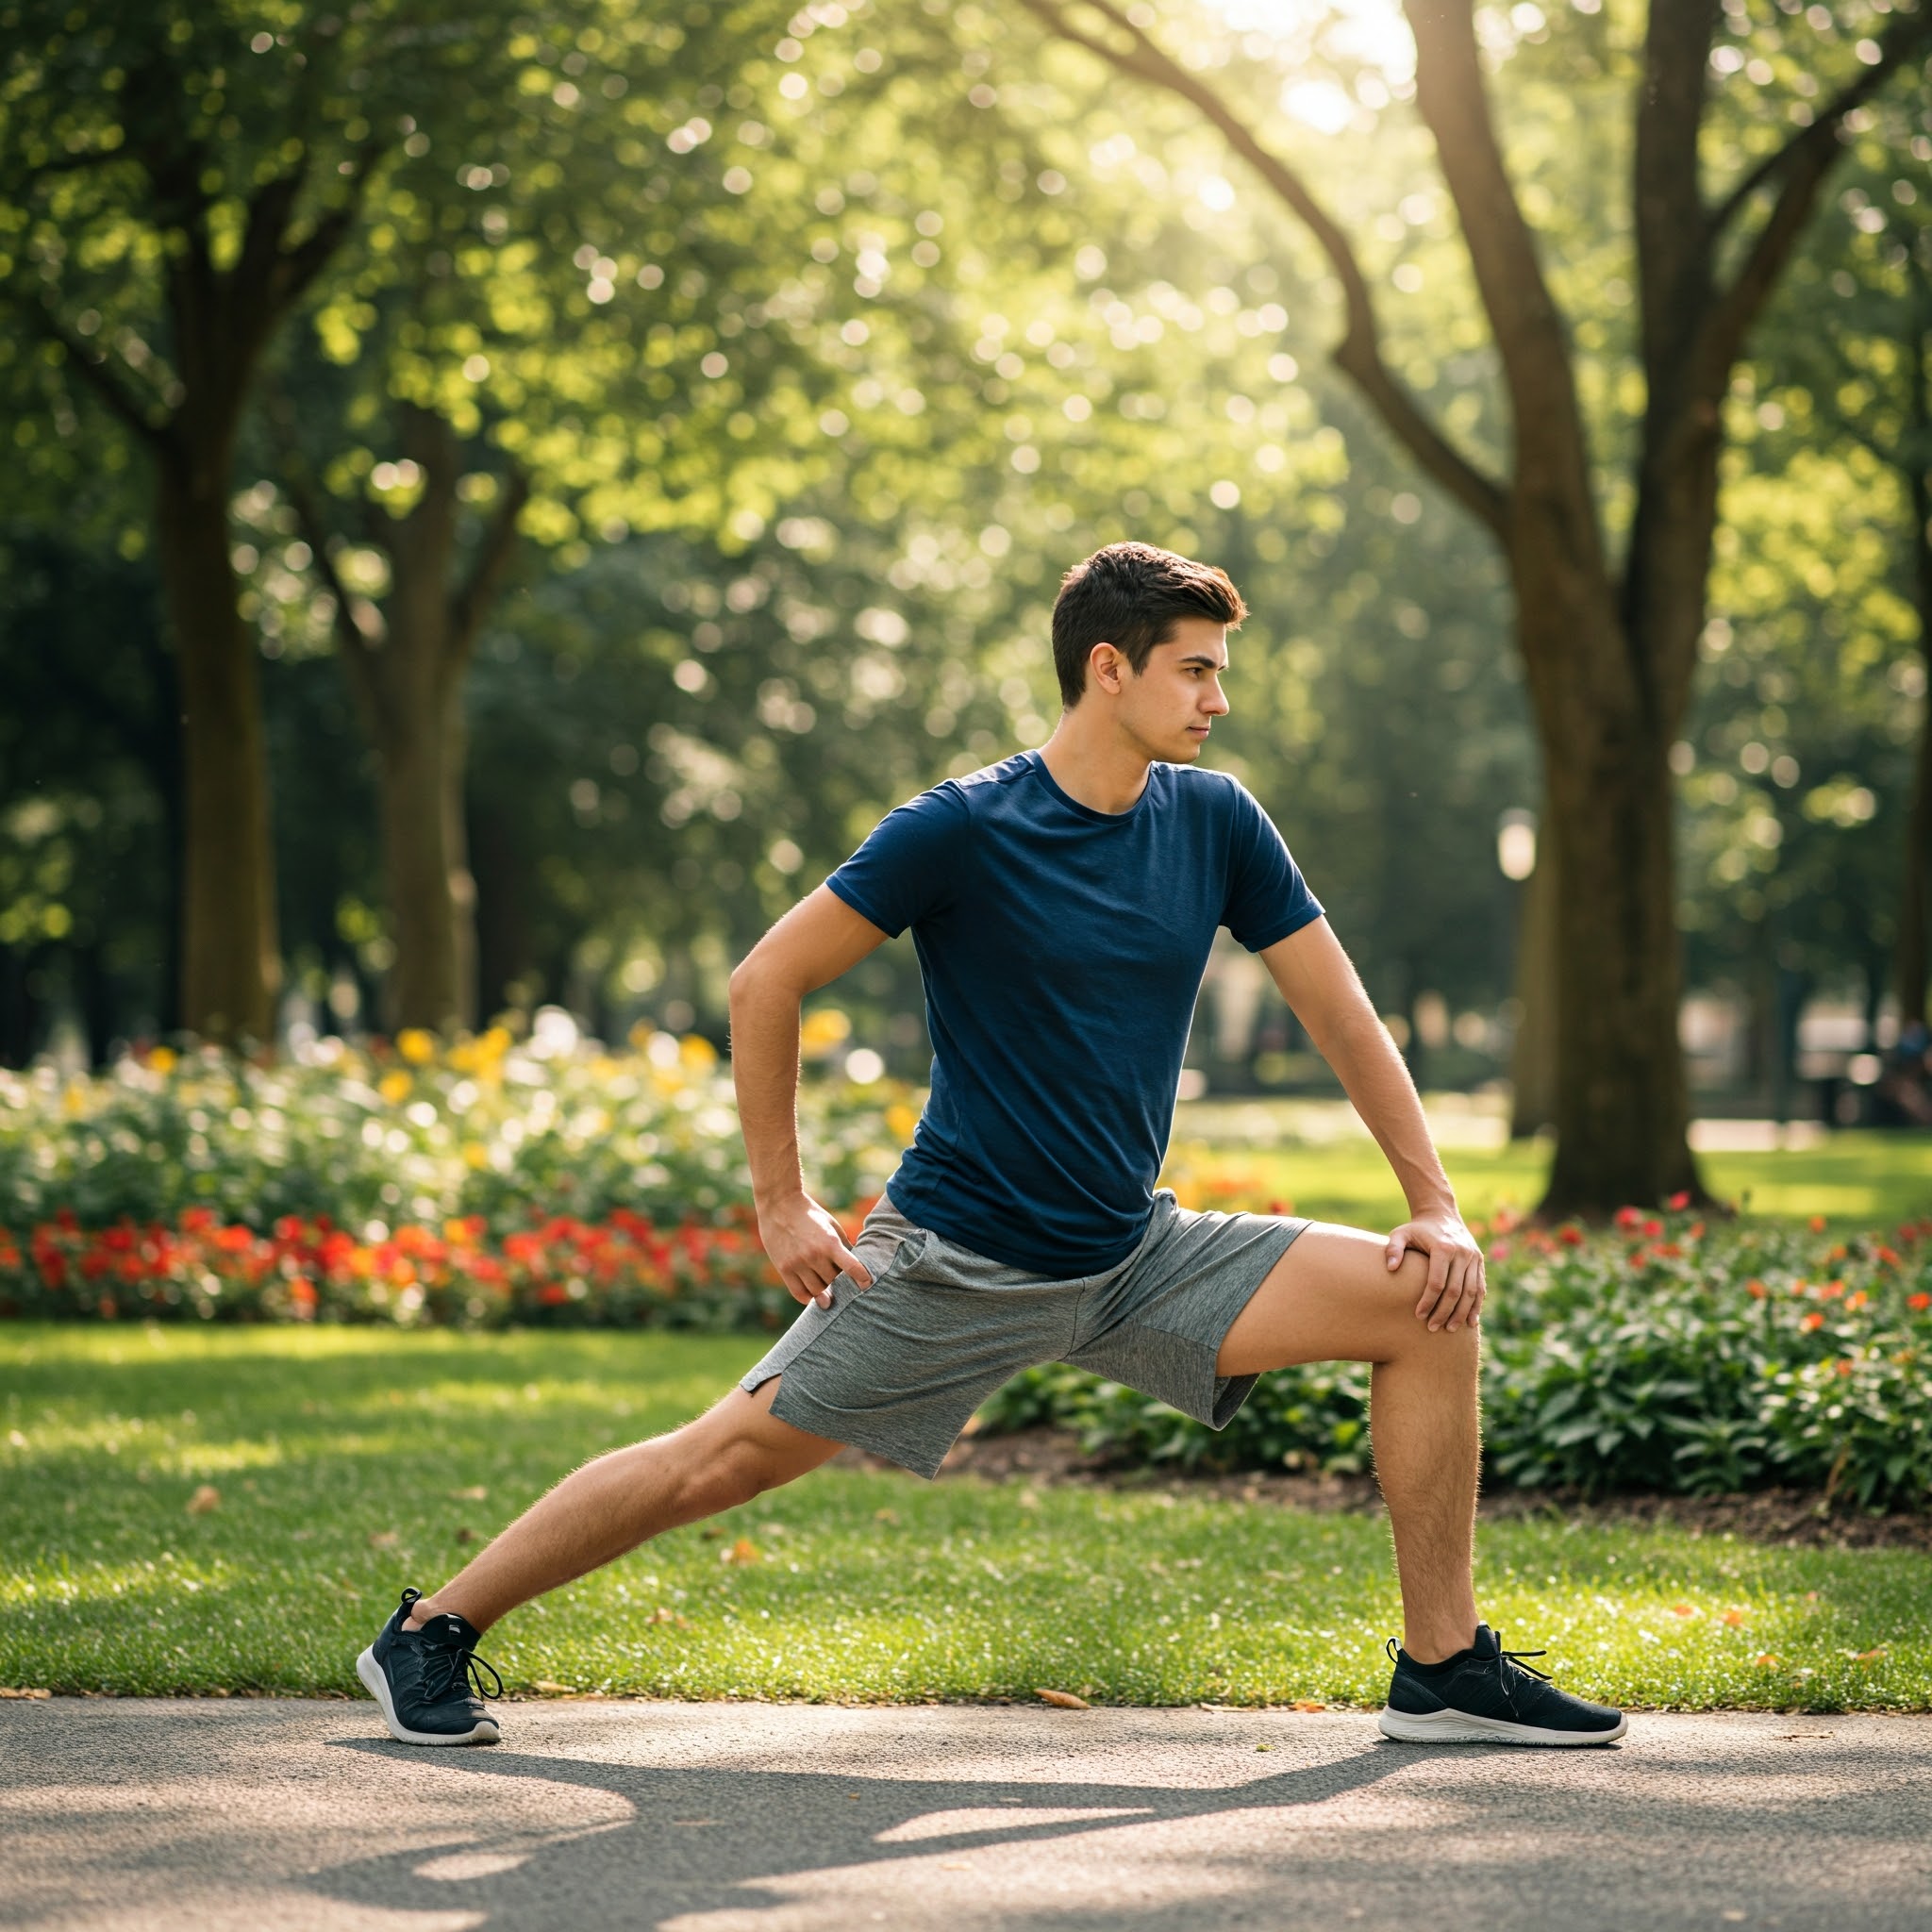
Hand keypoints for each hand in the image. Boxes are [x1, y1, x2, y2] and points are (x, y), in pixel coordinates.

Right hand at [758, 1192, 870, 1309]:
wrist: (779, 1205)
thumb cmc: (810, 1214)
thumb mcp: (831, 1224)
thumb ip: (844, 1245)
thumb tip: (858, 1264)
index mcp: (830, 1242)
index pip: (852, 1268)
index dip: (863, 1279)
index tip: (866, 1285)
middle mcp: (814, 1255)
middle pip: (834, 1282)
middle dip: (839, 1283)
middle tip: (841, 1282)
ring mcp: (798, 1263)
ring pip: (817, 1291)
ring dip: (825, 1292)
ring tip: (827, 1289)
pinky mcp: (784, 1268)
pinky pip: (799, 1293)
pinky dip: (809, 1297)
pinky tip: (813, 1294)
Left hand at [1386, 1209, 1485, 1332]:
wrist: (1441, 1213)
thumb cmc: (1416, 1229)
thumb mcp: (1400, 1234)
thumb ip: (1393, 1249)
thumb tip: (1391, 1268)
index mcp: (1443, 1248)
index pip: (1437, 1283)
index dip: (1428, 1301)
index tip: (1418, 1315)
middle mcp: (1462, 1253)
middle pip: (1455, 1291)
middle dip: (1444, 1312)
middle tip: (1432, 1328)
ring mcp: (1473, 1257)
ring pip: (1471, 1292)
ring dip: (1461, 1313)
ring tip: (1450, 1329)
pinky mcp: (1480, 1261)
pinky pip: (1480, 1287)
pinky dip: (1476, 1306)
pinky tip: (1470, 1322)